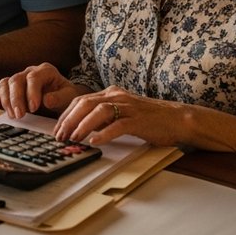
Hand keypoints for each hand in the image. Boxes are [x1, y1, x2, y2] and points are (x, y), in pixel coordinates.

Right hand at [0, 63, 81, 118]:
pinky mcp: (11, 87)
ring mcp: (19, 78)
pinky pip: (0, 89)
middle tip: (20, 114)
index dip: (31, 92)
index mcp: (45, 71)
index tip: (34, 108)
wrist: (62, 97)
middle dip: (16, 98)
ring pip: (6, 84)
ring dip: (6, 100)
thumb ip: (59, 98)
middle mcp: (30, 72)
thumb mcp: (69, 96)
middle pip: (17, 80)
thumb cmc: (65, 96)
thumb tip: (47, 100)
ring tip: (13, 115)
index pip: (34, 77)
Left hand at [53, 86, 188, 145]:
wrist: (177, 118)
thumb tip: (82, 128)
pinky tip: (95, 141)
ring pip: (99, 111)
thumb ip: (104, 116)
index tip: (57, 129)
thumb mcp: (122, 113)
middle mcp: (117, 96)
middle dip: (69, 120)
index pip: (81, 100)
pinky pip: (118, 125)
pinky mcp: (139, 120)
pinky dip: (104, 133)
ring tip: (74, 138)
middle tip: (60, 136)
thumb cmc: (149, 119)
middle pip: (85, 103)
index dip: (66, 114)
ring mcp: (128, 107)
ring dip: (82, 125)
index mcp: (111, 93)